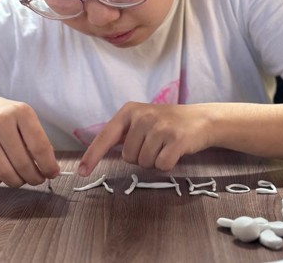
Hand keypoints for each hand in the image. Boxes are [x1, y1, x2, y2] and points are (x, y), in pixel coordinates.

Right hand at [0, 94, 59, 186]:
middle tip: (38, 180)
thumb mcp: (23, 118)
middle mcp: (1, 120)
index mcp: (21, 112)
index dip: (48, 165)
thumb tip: (50, 168)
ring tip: (21, 179)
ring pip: (3, 171)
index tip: (53, 173)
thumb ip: (36, 139)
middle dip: (33, 177)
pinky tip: (2, 175)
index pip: (39, 146)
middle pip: (22, 162)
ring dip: (16, 182)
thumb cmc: (4, 117)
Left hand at [78, 102, 210, 175]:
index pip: (106, 136)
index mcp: (129, 110)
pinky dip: (167, 164)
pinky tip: (174, 150)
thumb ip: (122, 133)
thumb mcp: (141, 120)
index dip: (93, 155)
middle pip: (127, 156)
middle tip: (154, 144)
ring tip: (165, 145)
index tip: (82, 172)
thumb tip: (96, 151)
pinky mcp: (176, 139)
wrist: (200, 119)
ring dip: (154, 160)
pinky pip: (161, 166)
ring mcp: (160, 127)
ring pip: (144, 163)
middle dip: (139, 157)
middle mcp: (142, 116)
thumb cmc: (165, 123)